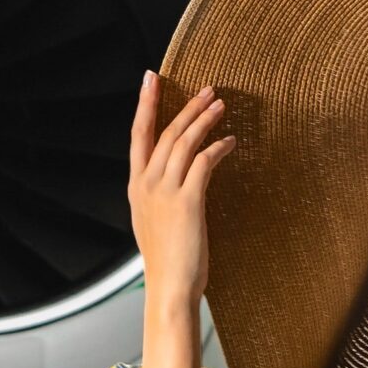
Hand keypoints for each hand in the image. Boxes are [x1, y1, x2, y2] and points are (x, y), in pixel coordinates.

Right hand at [128, 70, 234, 313]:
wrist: (169, 287)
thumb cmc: (167, 263)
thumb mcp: (153, 224)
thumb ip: (158, 198)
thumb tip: (171, 183)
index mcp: (136, 187)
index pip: (138, 135)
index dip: (145, 104)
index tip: (151, 79)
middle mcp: (147, 184)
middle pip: (167, 132)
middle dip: (188, 107)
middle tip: (207, 90)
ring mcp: (165, 191)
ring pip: (185, 141)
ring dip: (205, 120)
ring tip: (221, 106)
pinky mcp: (188, 201)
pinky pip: (204, 162)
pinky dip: (218, 148)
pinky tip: (230, 142)